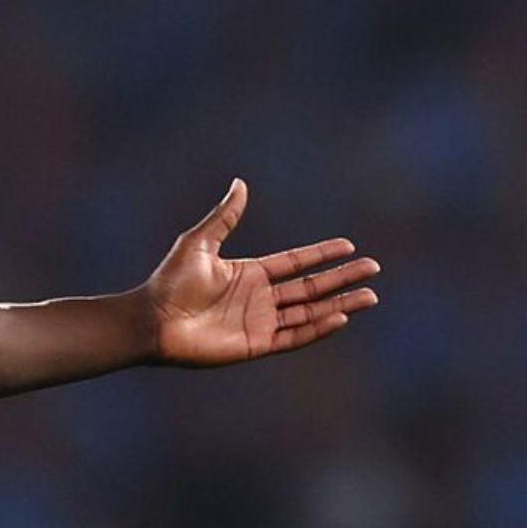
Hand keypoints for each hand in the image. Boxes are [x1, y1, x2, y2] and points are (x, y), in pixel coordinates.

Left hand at [143, 179, 379, 366]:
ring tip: (370, 295)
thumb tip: (240, 183)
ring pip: (310, 312)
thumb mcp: (199, 242)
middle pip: (310, 287)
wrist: (152, 320)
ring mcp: (260, 322)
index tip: (350, 246)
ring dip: (340, 304)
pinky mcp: (256, 344)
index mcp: (249, 273)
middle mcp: (259, 298)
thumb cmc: (169, 282)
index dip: (322, 255)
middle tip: (373, 268)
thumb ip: (224, 216)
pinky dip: (318, 328)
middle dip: (342, 278)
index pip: (295, 263)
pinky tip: (340, 317)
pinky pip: (294, 336)